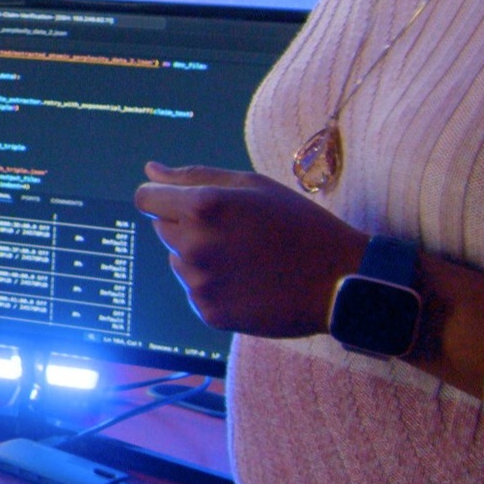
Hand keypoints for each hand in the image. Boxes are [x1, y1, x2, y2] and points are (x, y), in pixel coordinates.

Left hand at [131, 163, 365, 339]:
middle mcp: (194, 245)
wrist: (338, 281)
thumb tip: (150, 170)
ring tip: (245, 256)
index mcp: (203, 207)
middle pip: (162, 229)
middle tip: (233, 229)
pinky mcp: (209, 312)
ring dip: (198, 255)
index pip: (145, 199)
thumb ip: (193, 176)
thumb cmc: (298, 223)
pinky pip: (195, 290)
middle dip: (186, 225)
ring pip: (177, 260)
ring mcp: (200, 283)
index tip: (180, 202)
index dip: (161, 198)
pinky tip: (248, 281)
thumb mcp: (252, 186)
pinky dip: (213, 285)